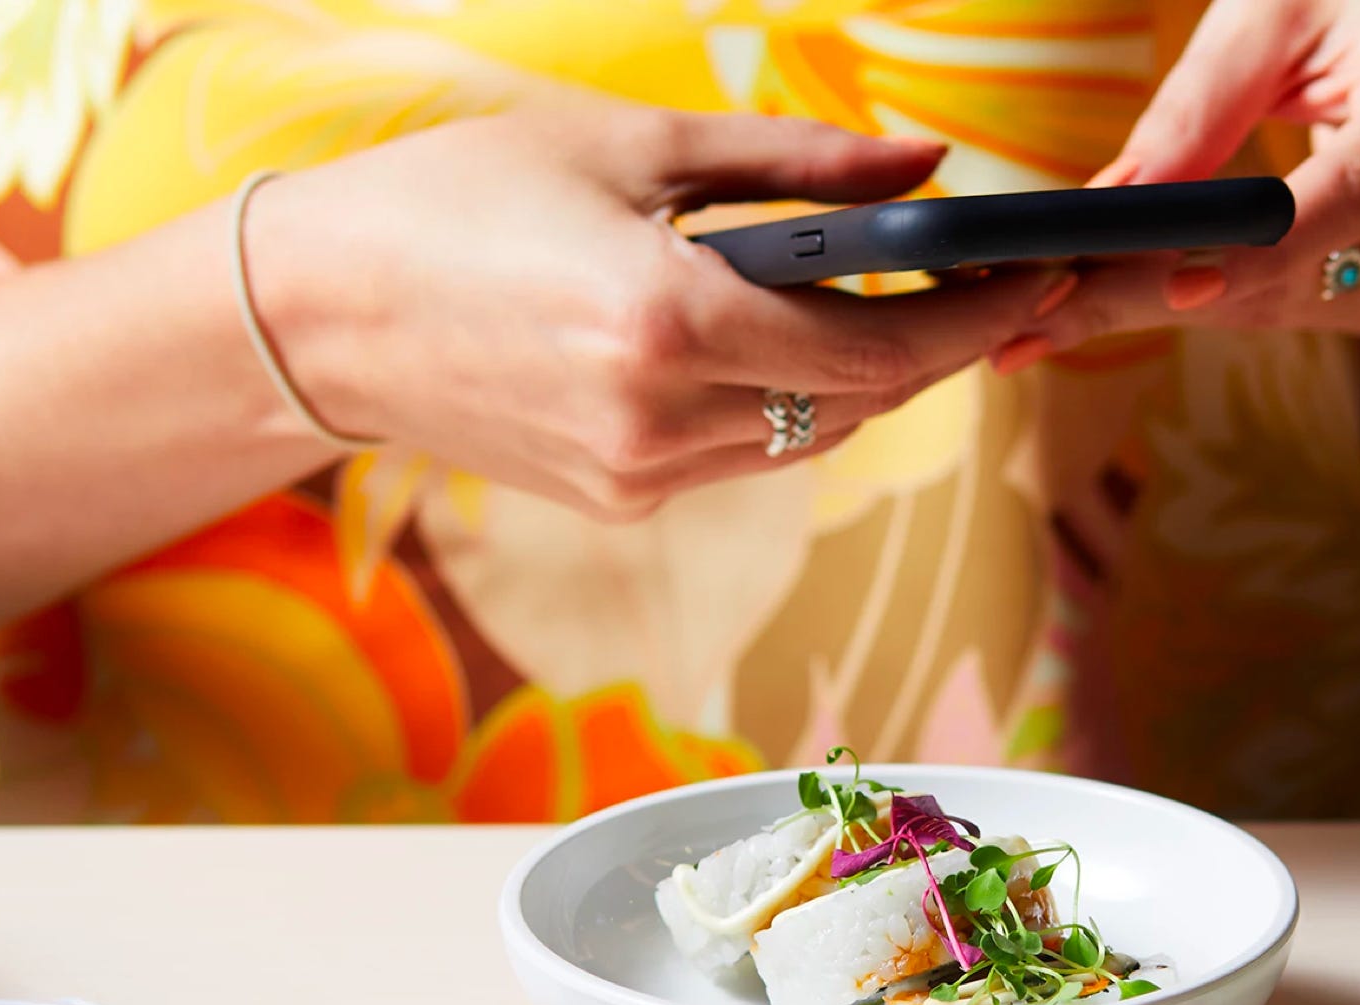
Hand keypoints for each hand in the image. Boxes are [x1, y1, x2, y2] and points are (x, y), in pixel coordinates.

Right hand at [247, 99, 1050, 517]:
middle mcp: (661, 423)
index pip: (878, 350)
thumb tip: (926, 163)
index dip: (978, 320)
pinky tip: (800, 340)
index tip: (1043, 280)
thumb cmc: (454, 200)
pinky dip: (793, 399)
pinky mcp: (619, 500)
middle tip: (1003, 282)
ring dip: (870, 376)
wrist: (316, 314)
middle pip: (861, 404)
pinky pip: (748, 453)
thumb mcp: (630, 148)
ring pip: (811, 437)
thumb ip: (796, 163)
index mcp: (668, 326)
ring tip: (915, 300)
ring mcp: (640, 478)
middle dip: (943, 347)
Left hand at [1003, 0, 1359, 367]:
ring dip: (1176, 300)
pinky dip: (1225, 296)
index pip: (1352, 195)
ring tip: (1067, 301)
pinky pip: (1301, 312)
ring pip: (1283, 308)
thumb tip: (1111, 206)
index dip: (1261, 250)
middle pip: (1293, 273)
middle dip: (1153, 290)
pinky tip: (1164, 280)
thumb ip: (1197, 107)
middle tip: (1030, 318)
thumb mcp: (1271, 11)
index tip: (1174, 286)